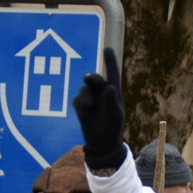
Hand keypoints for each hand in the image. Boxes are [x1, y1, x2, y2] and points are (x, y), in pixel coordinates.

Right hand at [73, 48, 125, 170]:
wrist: (102, 144)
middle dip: (91, 78)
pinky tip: (84, 113)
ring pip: (83, 90)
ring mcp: (91, 100)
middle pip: (94, 79)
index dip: (109, 61)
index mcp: (113, 92)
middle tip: (88, 79)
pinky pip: (76, 100)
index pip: (112, 74)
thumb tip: (110, 87)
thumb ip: (112, 101)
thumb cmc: (113, 128)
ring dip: (85, 96)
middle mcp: (101, 93)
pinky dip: (80, 105)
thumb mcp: (115, 115)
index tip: (107, 48)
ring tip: (88, 107)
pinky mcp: (81, 107)